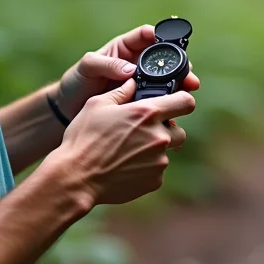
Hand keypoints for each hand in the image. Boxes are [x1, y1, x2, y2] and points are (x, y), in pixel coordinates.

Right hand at [47, 79, 196, 205]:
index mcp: (147, 113)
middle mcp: (159, 137)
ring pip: (166, 152)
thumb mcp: (97, 105)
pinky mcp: (154, 181)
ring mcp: (159, 161)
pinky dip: (145, 168)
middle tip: (144, 132)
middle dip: (166, 130)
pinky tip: (124, 166)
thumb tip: (132, 82)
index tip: (175, 104)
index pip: (186, 102)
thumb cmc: (84, 138)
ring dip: (153, 150)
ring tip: (127, 151)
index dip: (182, 101)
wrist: (77, 178)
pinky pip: (156, 170)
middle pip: (180, 131)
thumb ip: (120, 92)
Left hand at [55, 24, 200, 118]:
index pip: (146, 35)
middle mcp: (137, 64)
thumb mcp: (86, 68)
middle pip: (164, 59)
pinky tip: (175, 111)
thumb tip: (130, 69)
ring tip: (188, 90)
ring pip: (167, 80)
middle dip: (179, 64)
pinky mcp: (141, 102)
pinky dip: (168, 105)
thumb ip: (106, 65)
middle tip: (188, 73)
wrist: (69, 109)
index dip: (159, 34)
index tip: (167, 41)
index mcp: (124, 49)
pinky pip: (159, 101)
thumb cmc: (77, 82)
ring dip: (179, 84)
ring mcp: (141, 84)